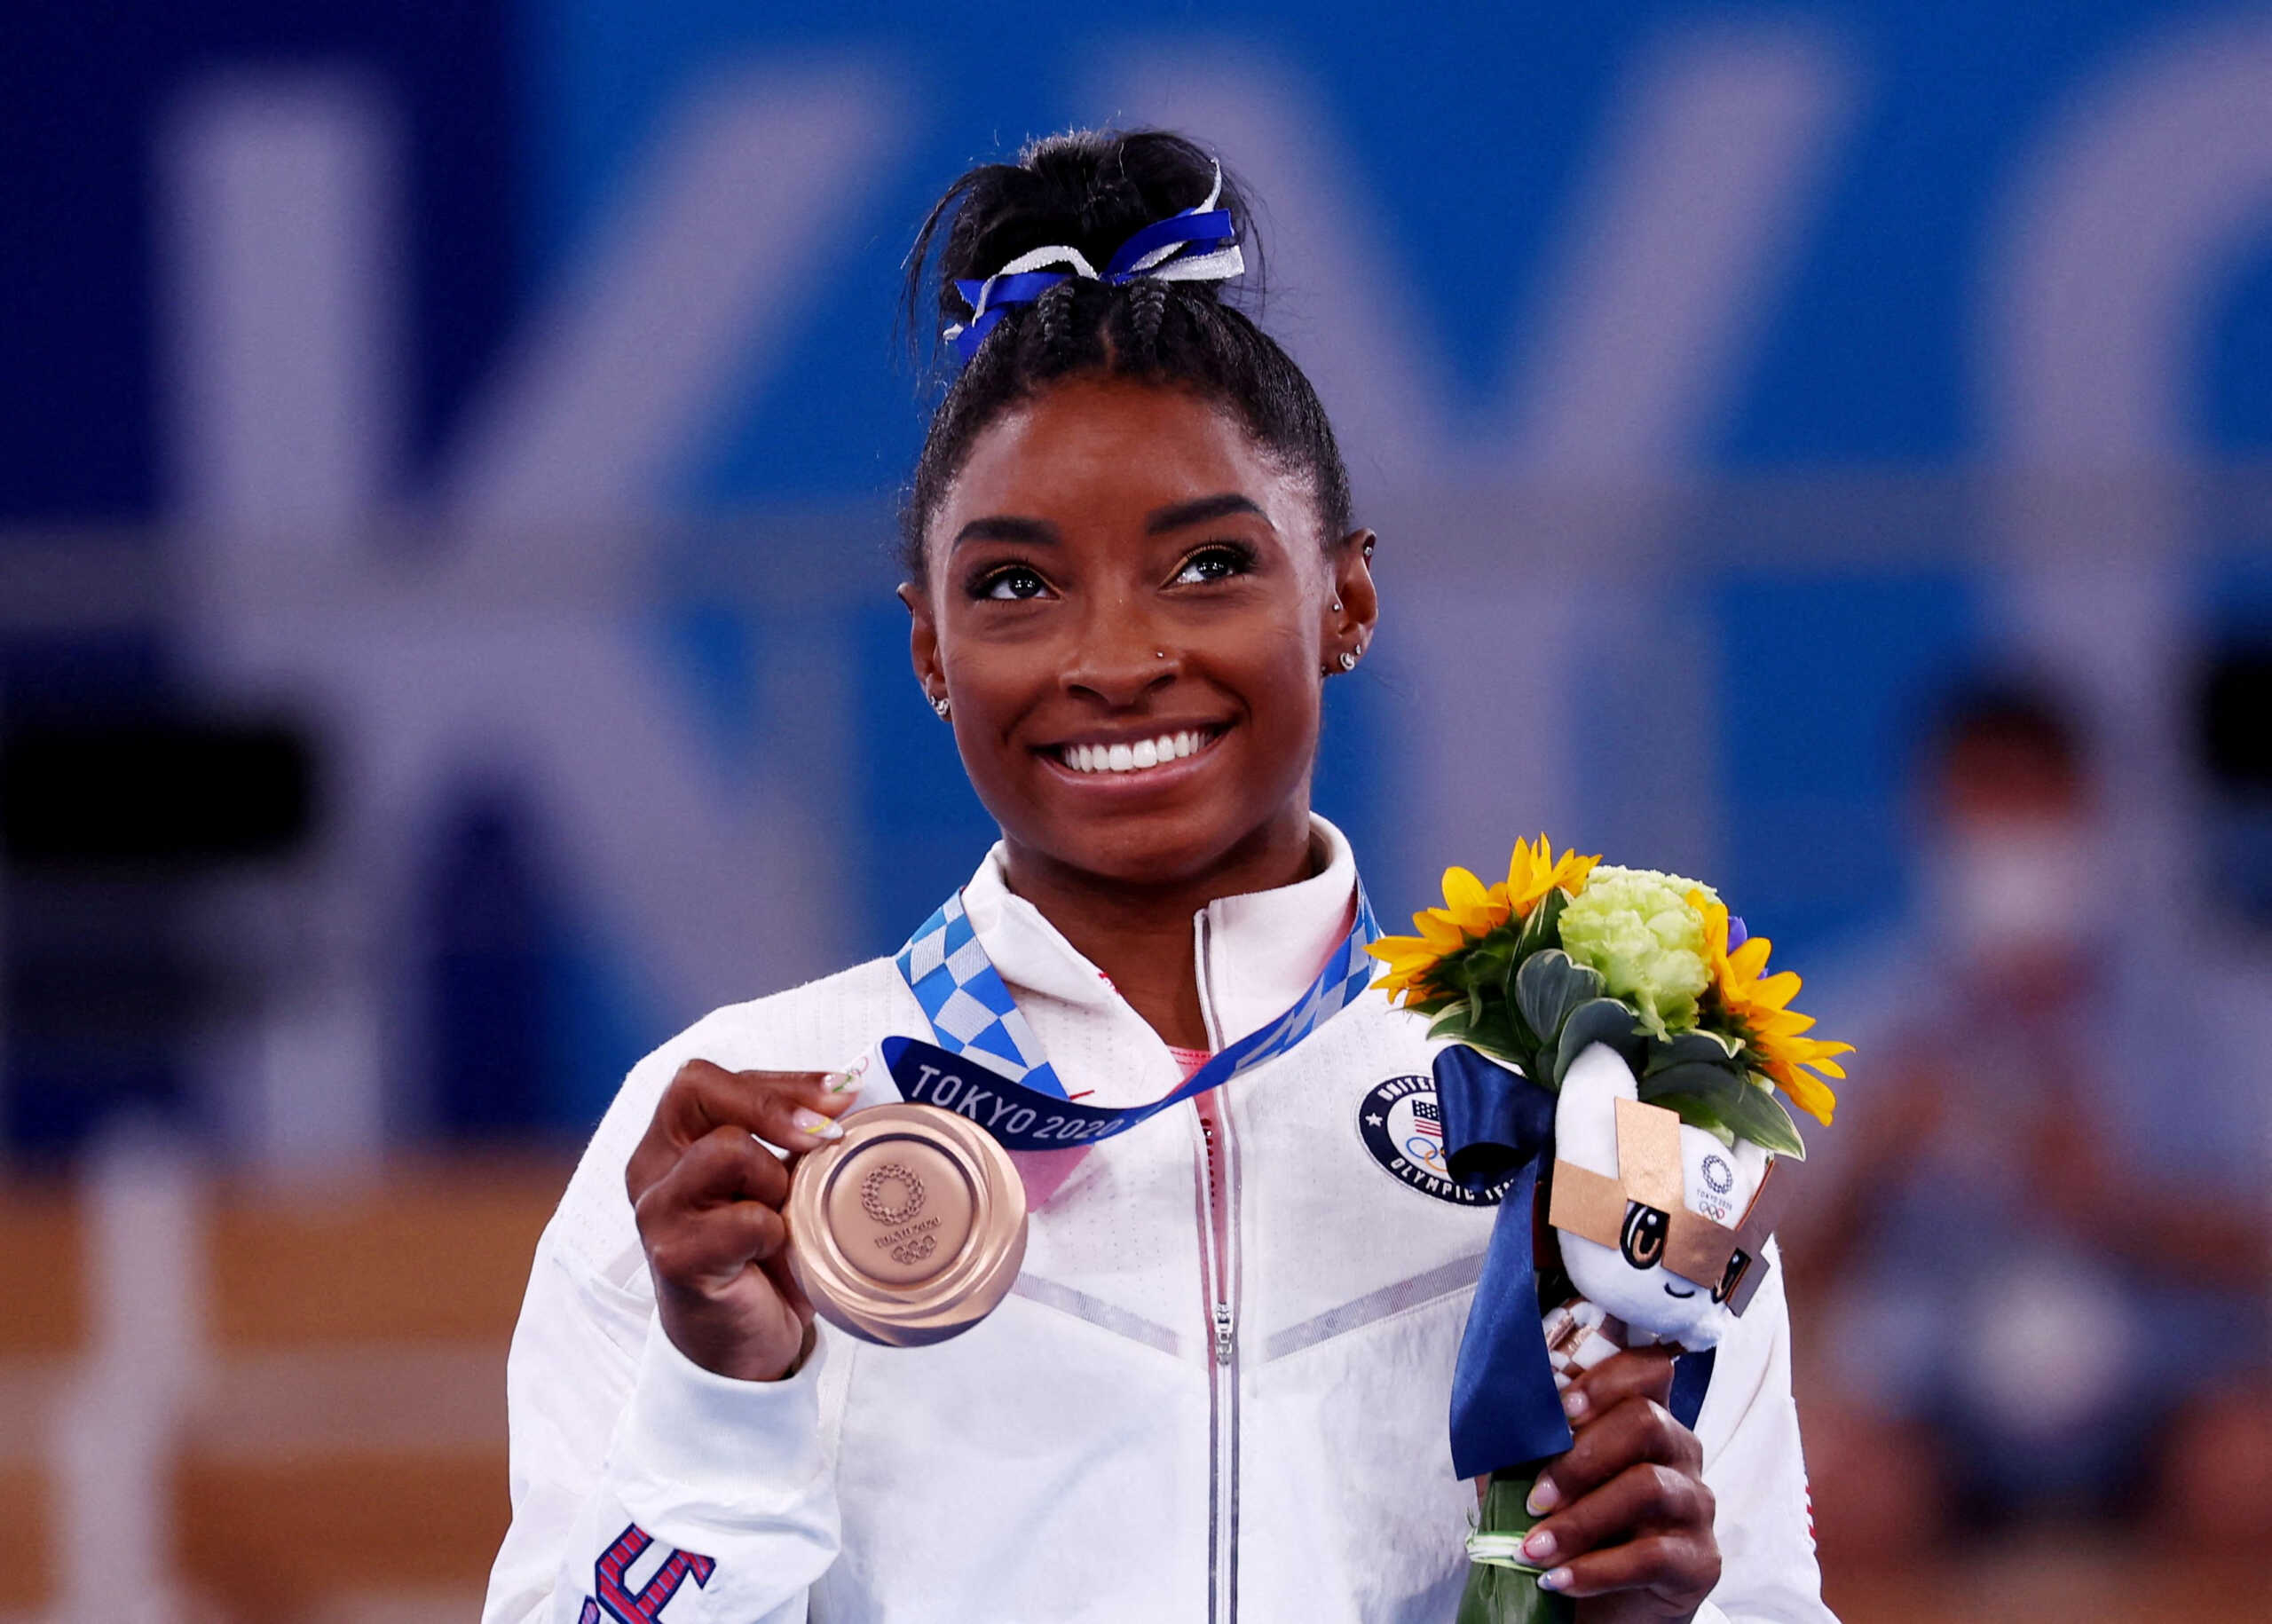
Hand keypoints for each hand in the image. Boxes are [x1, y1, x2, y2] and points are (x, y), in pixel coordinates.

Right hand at [626, 1060, 855, 1382]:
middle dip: (774, 1106)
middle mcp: (651, 1168)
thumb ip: (794, 1139)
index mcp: (671, 1142)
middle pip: (695, 1089)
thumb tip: (849, 1085)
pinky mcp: (674, 1257)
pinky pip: (743, 1218)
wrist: (742, 1346)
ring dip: (774, 1176)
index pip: (707, 1079)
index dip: (777, 1080)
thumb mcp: (778, 1183)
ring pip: (724, 1148)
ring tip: (782, 1214)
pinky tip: (773, 1252)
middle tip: (825, 1136)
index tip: (840, 1095)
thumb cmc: (760, 1257)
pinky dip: (774, 1230)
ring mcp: (656, 1211)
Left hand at [1517, 1348, 1719, 1622]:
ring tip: (1533, 1549)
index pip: (1648, 1368)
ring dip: (1580, 1519)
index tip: (1561, 1410)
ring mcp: (1694, 1505)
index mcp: (1643, 1418)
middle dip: (1580, 1458)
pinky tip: (1558, 1580)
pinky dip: (1596, 1569)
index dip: (1605, 1379)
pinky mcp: (1700, 1561)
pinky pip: (1652, 1556)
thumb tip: (1491, 1420)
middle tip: (1535, 1498)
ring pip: (1648, 1487)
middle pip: (1646, 1421)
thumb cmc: (1571, 1530)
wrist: (1603, 1608)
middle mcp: (1678, 1451)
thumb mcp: (1537, 1482)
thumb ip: (1521, 1447)